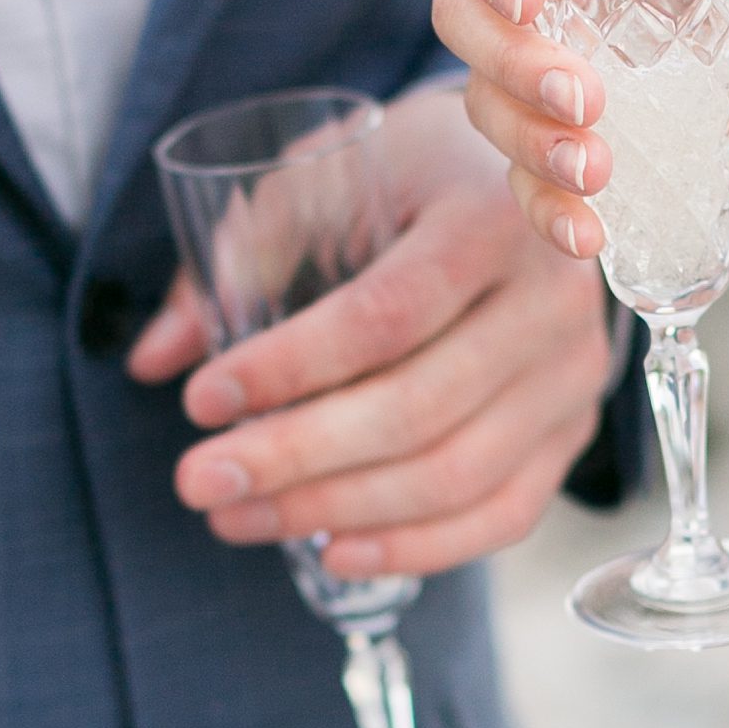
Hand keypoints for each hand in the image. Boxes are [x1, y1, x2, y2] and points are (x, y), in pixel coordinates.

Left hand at [127, 84, 612, 579]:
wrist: (526, 182)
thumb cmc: (410, 175)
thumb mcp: (325, 175)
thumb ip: (242, 255)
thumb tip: (156, 358)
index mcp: (490, 215)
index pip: (387, 314)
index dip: (289, 367)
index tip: (199, 398)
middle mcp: (550, 300)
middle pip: (418, 408)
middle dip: (294, 457)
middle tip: (197, 482)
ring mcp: (572, 376)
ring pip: (456, 476)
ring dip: (335, 510)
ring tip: (239, 518)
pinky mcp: (572, 432)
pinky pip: (501, 516)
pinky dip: (414, 548)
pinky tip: (332, 553)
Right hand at [432, 0, 728, 259]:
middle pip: (464, 14)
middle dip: (512, 63)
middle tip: (584, 100)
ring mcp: (537, 57)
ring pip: (484, 99)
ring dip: (528, 142)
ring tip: (593, 173)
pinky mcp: (560, 129)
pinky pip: (525, 172)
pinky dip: (547, 207)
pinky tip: (586, 236)